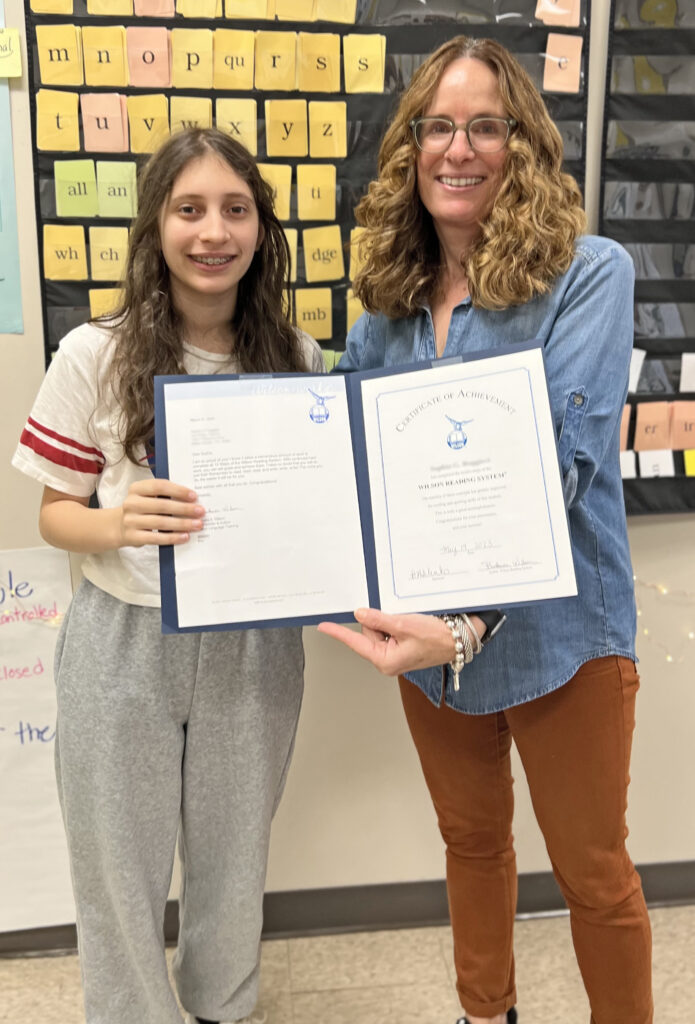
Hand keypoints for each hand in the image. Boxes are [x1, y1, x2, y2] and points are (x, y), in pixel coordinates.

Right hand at [118, 478, 204, 546]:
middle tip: (201, 511)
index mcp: (136, 488)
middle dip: (184, 509)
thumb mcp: (148, 497)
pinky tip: (185, 537)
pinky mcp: (132, 536)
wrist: (119, 526)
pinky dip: (172, 537)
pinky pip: (156, 538)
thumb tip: (192, 500)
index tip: (194, 496)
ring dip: (182, 524)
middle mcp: (131, 503)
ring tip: (197, 524)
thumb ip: (165, 495)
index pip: (159, 486)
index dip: (178, 491)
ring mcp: (130, 520)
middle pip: (162, 505)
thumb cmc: (142, 509)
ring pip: (160, 522)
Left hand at [317, 607, 460, 676]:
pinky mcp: (401, 647)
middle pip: (369, 632)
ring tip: (409, 622)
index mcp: (385, 660)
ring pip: (379, 629)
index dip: (338, 632)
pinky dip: (396, 623)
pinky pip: (390, 630)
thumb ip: (378, 620)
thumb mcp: (404, 625)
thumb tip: (359, 614)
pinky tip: (410, 623)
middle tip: (398, 618)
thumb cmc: (437, 638)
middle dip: (379, 620)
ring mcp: (394, 654)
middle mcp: (387, 660)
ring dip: (390, 621)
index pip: (356, 642)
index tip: (323, 626)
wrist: (459, 640)